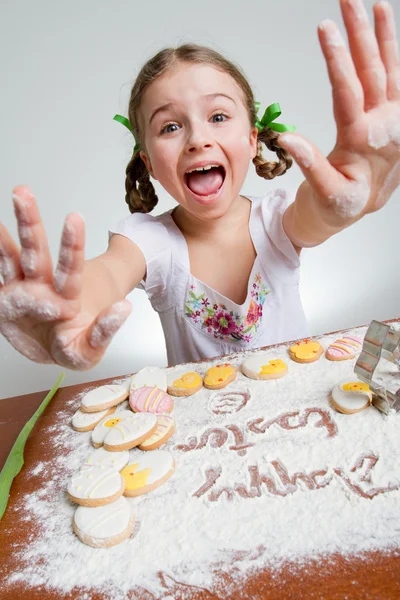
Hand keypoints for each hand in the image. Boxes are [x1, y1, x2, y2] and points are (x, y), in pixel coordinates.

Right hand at [0, 186, 131, 369]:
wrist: (54, 348)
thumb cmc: (74, 343)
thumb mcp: (90, 349)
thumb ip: (104, 331)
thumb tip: (124, 308)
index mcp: (66, 297)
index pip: (70, 268)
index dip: (72, 246)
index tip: (74, 218)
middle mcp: (43, 287)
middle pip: (35, 252)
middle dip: (30, 223)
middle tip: (23, 193)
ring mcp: (22, 289)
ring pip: (14, 256)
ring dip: (9, 231)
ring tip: (11, 198)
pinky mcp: (4, 299)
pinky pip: (0, 272)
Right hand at [279, 0, 399, 228]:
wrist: (357, 210)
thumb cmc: (338, 204)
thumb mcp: (324, 194)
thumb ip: (311, 165)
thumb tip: (288, 138)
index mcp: (362, 143)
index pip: (348, 92)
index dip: (337, 59)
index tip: (325, 29)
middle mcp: (382, 127)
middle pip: (372, 72)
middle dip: (360, 34)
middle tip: (349, 2)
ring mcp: (392, 122)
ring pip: (391, 72)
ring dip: (385, 37)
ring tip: (377, 7)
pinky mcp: (395, 121)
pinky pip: (397, 83)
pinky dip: (394, 57)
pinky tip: (389, 38)